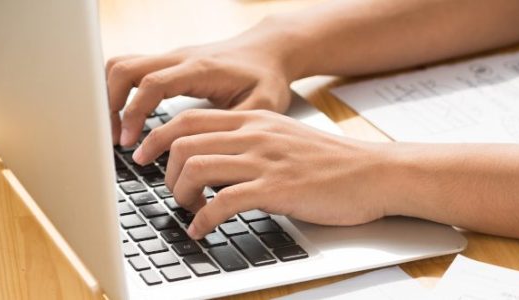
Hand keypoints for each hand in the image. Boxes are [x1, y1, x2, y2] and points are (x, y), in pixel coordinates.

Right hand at [106, 24, 296, 146]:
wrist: (270, 50)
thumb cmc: (267, 78)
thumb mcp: (262, 105)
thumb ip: (232, 126)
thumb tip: (205, 152)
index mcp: (200, 69)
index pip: (152, 84)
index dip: (135, 113)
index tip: (131, 142)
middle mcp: (180, 59)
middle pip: (124, 68)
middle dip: (111, 104)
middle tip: (116, 139)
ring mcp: (171, 58)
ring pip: (122, 65)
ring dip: (111, 96)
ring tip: (118, 132)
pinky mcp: (168, 64)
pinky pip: (132, 70)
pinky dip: (121, 92)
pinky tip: (128, 119)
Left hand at [132, 109, 395, 239]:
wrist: (374, 173)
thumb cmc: (332, 163)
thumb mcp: (284, 138)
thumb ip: (249, 142)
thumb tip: (213, 159)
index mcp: (254, 118)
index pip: (189, 119)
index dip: (158, 138)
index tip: (144, 155)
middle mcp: (254, 133)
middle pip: (183, 141)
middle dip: (164, 170)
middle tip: (168, 191)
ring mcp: (264, 160)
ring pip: (196, 167)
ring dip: (180, 194)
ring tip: (187, 210)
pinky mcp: (276, 189)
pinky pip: (222, 202)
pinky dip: (203, 219)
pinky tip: (203, 229)